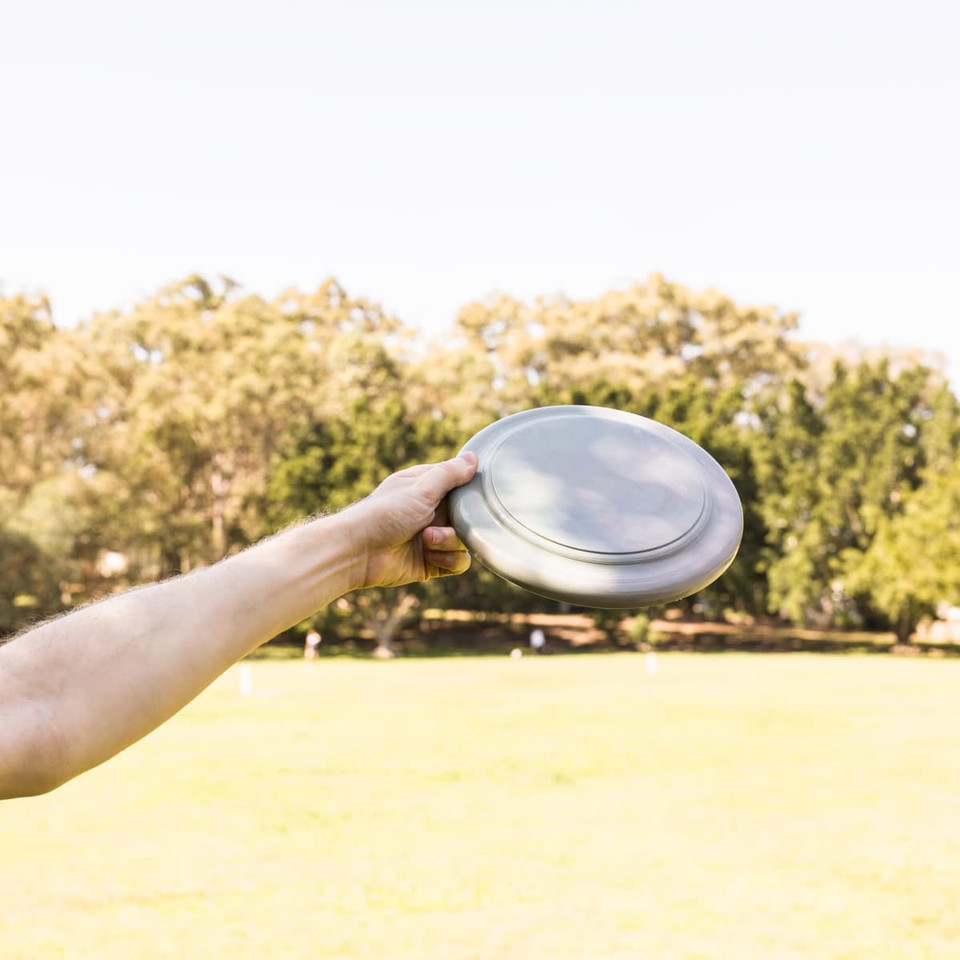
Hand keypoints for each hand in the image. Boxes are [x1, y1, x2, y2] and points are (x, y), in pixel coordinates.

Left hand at [348, 452, 477, 588]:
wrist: (358, 552)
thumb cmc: (384, 513)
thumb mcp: (420, 489)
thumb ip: (449, 474)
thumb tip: (473, 457)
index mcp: (427, 488)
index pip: (460, 484)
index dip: (468, 491)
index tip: (470, 496)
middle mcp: (432, 512)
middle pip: (468, 515)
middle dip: (460, 522)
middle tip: (438, 523)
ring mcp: (433, 538)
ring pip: (464, 540)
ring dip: (449, 542)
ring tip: (426, 541)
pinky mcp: (433, 562)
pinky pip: (459, 562)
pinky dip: (449, 559)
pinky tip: (430, 556)